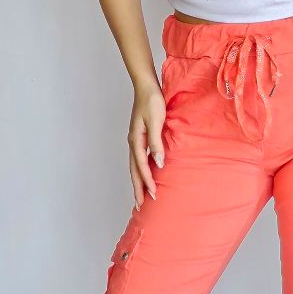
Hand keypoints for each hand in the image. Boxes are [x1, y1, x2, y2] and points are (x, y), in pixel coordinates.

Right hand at [129, 77, 165, 206]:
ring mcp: (135, 140)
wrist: (146, 87)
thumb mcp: (156, 120)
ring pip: (134, 166)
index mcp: (136, 140)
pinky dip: (140, 171)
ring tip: (141, 196)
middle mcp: (133, 142)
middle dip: (137, 188)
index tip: (154, 194)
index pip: (141, 166)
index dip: (147, 181)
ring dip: (138, 182)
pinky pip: (138, 159)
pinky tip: (145, 175)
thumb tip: (159, 163)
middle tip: (140, 206)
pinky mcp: (140, 137)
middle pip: (134, 170)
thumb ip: (157, 142)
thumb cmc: (152, 101)